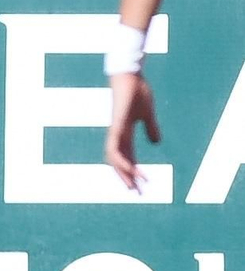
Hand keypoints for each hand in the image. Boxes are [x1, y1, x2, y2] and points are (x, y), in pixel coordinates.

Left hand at [105, 71, 160, 191]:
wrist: (130, 76)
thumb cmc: (137, 92)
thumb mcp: (148, 114)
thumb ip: (151, 128)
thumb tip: (156, 143)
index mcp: (124, 134)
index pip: (128, 158)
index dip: (134, 172)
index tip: (142, 185)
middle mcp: (117, 135)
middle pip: (119, 162)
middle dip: (127, 178)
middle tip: (136, 193)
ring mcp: (114, 131)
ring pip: (115, 159)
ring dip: (125, 173)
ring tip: (134, 186)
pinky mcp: (115, 125)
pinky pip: (114, 147)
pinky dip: (120, 159)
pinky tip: (127, 169)